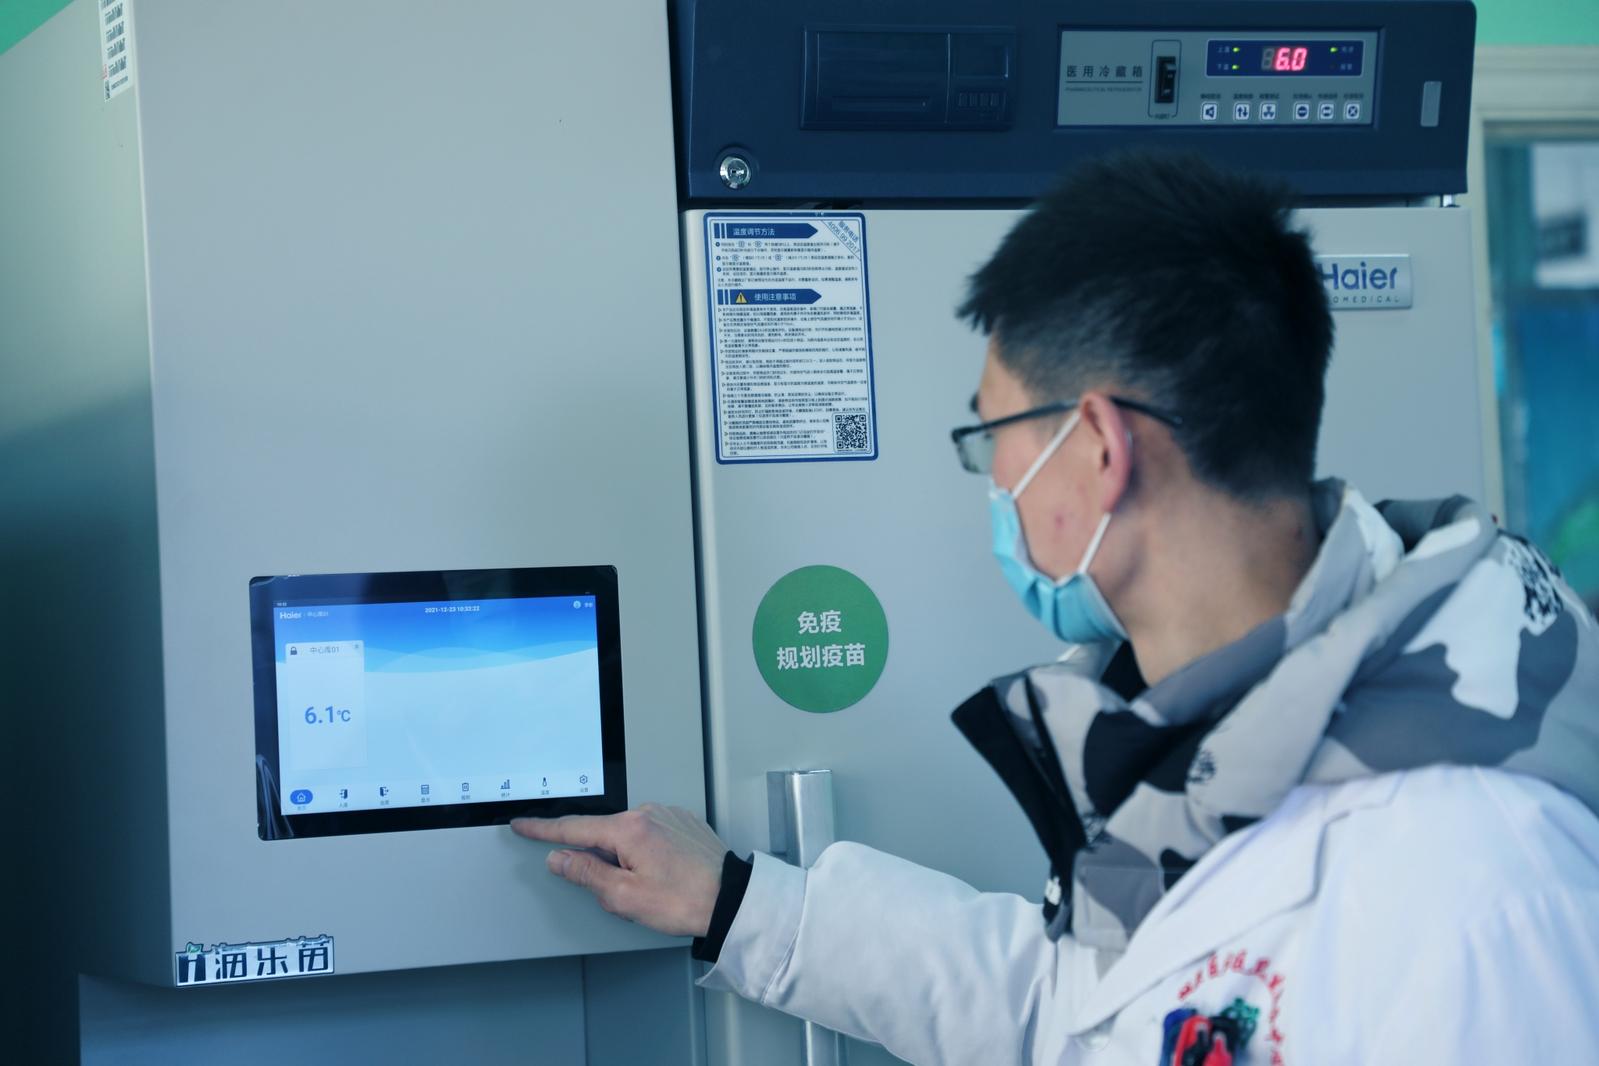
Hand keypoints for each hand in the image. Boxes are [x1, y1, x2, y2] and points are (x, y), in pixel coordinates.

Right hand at [510, 803, 727, 936]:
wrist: (731, 900)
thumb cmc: (685, 901)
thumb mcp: (624, 897)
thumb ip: (586, 874)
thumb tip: (560, 859)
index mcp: (629, 829)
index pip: (573, 827)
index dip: (543, 830)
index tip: (522, 824)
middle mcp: (648, 813)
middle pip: (603, 835)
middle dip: (601, 864)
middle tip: (620, 893)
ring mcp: (667, 815)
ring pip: (627, 837)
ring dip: (625, 860)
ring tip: (651, 890)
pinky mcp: (683, 823)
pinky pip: (650, 835)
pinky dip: (645, 854)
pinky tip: (662, 877)